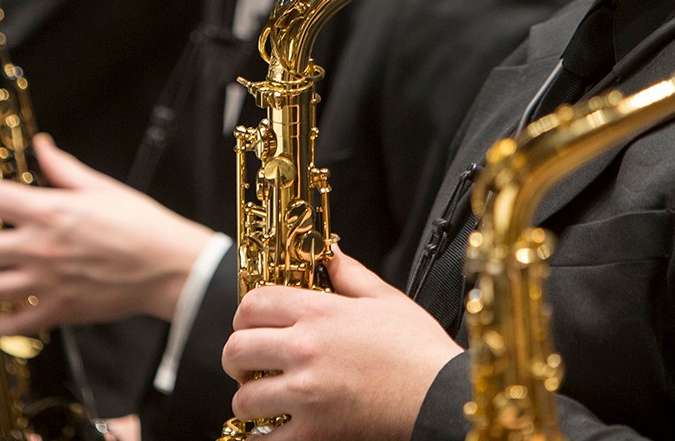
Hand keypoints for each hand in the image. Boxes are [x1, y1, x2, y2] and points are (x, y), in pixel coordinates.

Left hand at [0, 134, 213, 333]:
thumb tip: (41, 148)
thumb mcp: (103, 186)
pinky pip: (9, 324)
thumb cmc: (142, 224)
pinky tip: (9, 307)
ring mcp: (45, 282)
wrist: (167, 264)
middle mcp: (40, 247)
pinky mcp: (56, 310)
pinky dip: (1, 319)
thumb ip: (64, 168)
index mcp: (51, 211)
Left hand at [223, 248, 462, 440]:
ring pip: (244, 398)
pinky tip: (271, 431)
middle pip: (236, 349)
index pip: (254, 304)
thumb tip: (329, 252)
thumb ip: (350, 273)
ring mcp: (306, 394)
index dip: (245, 313)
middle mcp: (305, 350)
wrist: (438, 396)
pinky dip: (259, 439)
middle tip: (252, 362)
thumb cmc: (416, 346)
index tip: (252, 324)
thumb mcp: (386, 298)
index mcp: (320, 312)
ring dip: (249, 397)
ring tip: (265, 397)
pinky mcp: (313, 433)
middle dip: (238, 356)